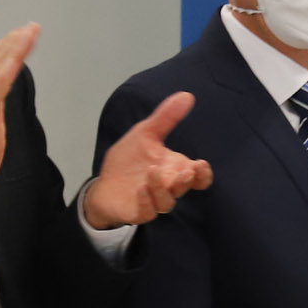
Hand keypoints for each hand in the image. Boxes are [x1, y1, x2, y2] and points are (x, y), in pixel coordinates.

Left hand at [86, 90, 213, 225]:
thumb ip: (166, 117)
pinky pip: (146, 212)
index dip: (202, 174)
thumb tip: (187, 95)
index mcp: (175, 169)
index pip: (198, 177)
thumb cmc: (130, 160)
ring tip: (153, 172)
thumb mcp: (146, 133)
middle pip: (184, 188)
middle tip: (185, 170)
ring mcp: (153, 201)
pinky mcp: (138, 212)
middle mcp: (168, 186)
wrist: (105, 183)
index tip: (200, 165)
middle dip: (186, 180)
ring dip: (162, 188)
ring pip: (166, 202)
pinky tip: (140, 188)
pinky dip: (145, 201)